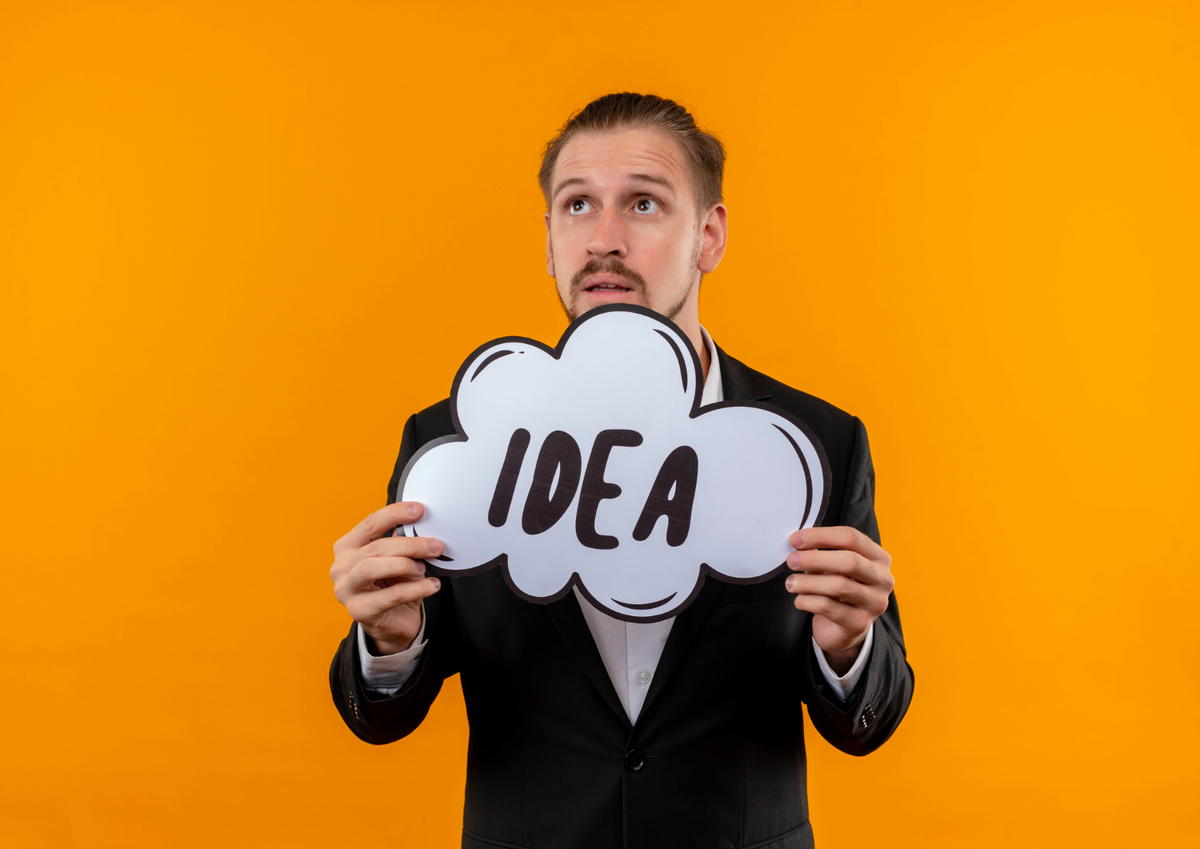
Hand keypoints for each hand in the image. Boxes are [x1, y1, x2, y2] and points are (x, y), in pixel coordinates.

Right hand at [330, 501, 443, 654]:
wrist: (392, 623)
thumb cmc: (392, 585)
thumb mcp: (398, 559)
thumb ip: (402, 542)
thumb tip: (423, 524)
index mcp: (347, 547)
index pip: (370, 523)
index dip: (395, 514)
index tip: (420, 510)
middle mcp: (341, 567)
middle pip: (376, 547)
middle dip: (410, 544)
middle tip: (435, 546)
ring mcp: (346, 589)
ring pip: (374, 567)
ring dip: (406, 565)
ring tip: (424, 568)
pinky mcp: (359, 611)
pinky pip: (391, 595)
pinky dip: (416, 589)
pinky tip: (432, 586)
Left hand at [785, 526, 893, 674]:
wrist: (843, 628)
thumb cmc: (836, 588)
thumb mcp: (831, 566)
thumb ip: (819, 552)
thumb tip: (798, 541)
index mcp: (879, 557)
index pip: (852, 538)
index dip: (821, 536)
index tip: (794, 539)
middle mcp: (883, 579)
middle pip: (850, 561)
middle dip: (815, 559)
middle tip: (791, 560)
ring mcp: (875, 603)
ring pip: (839, 586)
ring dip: (808, 582)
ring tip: (790, 582)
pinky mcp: (860, 623)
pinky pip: (829, 607)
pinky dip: (808, 601)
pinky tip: (798, 600)